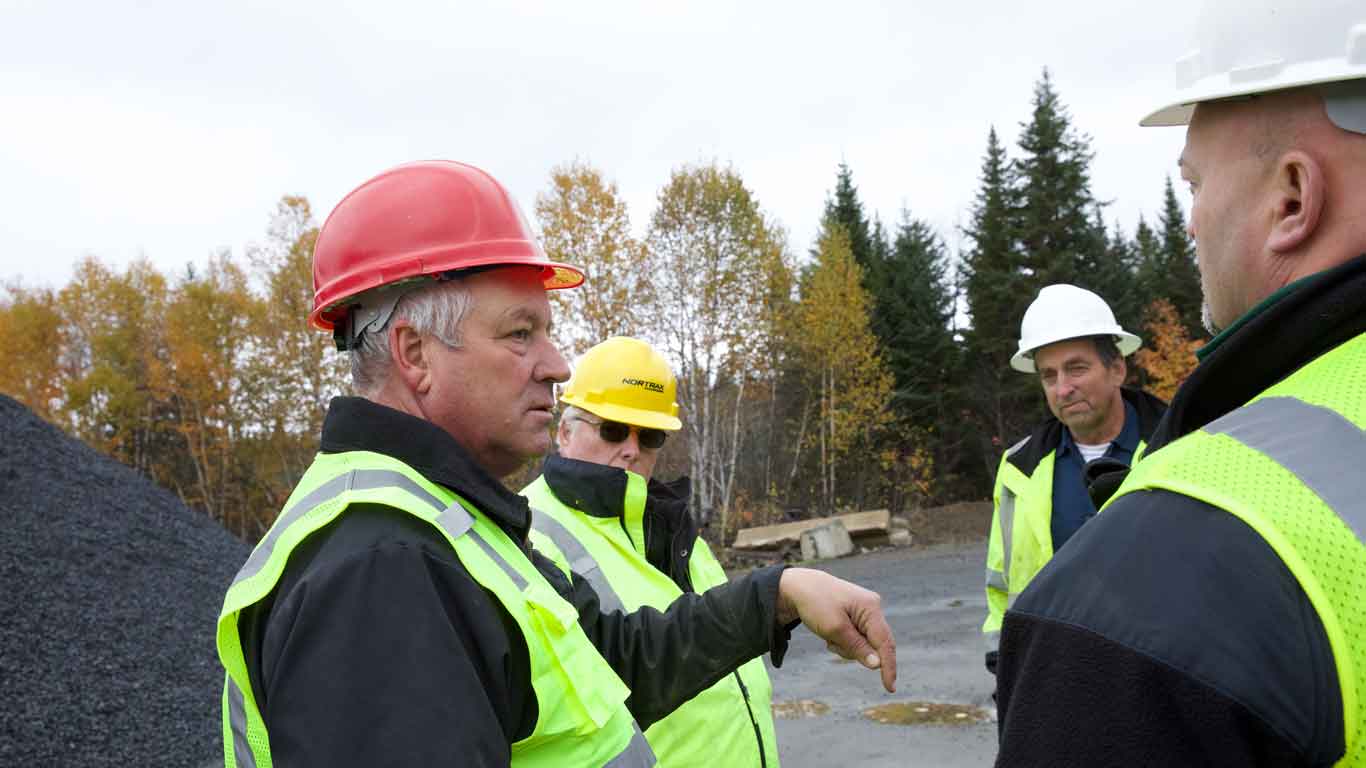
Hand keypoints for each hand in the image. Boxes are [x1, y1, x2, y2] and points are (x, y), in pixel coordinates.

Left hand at [776, 568, 896, 691]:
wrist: (797, 587)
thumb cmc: (815, 604)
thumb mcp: (834, 629)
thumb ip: (857, 647)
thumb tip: (877, 665)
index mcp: (871, 607)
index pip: (885, 642)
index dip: (888, 666)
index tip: (890, 688)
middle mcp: (872, 608)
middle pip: (874, 644)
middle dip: (854, 651)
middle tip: (831, 643)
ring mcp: (865, 612)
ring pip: (863, 645)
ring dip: (846, 648)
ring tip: (828, 637)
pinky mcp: (856, 616)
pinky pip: (856, 639)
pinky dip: (842, 642)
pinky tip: (828, 634)